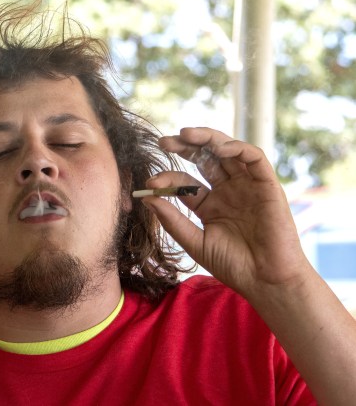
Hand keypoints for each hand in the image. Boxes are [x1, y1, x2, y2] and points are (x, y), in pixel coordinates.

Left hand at [141, 127, 309, 295]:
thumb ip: (172, 220)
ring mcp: (247, 186)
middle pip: (205, 159)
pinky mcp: (268, 186)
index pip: (185, 181)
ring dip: (207, 138)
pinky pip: (255, 158)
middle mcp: (227, 190)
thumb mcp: (195, 242)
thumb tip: (147, 198)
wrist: (266, 282)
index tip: (150, 184)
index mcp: (209, 204)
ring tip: (186, 134)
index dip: (167, 178)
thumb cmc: (233, 265)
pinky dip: (238, 148)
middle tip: (164, 141)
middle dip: (185, 146)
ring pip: (228, 151)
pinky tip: (219, 149)